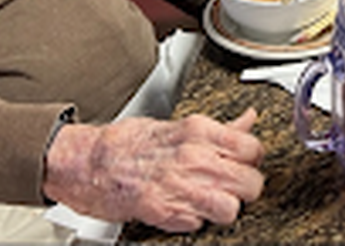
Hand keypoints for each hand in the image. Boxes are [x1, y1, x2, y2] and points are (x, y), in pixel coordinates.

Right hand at [43, 110, 264, 233]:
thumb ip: (221, 129)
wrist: (90, 162)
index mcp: (199, 131)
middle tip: (231, 187)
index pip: (253, 149)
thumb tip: (249, 121)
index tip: (245, 165)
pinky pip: (200, 225)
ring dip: (223, 209)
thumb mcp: (180, 125)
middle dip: (245, 189)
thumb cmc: (130, 143)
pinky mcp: (166, 212)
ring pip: (232, 209)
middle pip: (251, 182)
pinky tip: (185, 209)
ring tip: (210, 202)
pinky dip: (195, 221)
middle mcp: (195, 157)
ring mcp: (181, 186)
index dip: (252, 161)